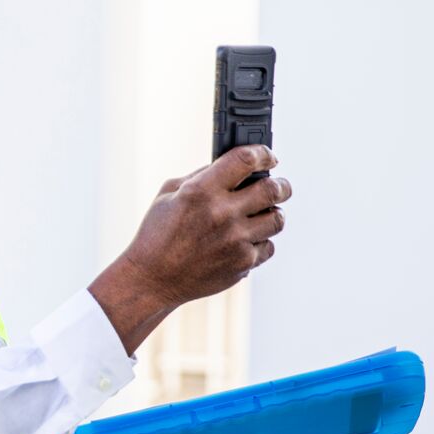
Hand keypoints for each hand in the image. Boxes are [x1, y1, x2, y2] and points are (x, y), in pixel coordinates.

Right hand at [88, 146, 290, 353]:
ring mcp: (236, 241)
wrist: (152, 279)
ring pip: (277, 219)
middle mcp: (222, 214)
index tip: (267, 157)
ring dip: (273, 213)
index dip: (263, 153)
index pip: (246, 159)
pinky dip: (260, 241)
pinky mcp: (243, 263)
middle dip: (281, 184)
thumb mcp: (169, 194)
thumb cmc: (157, 234)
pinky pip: (268, 246)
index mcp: (201, 191)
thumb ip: (201, 176)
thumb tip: (232, 166)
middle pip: (273, 189)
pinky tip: (246, 240)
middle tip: (278, 186)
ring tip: (262, 214)